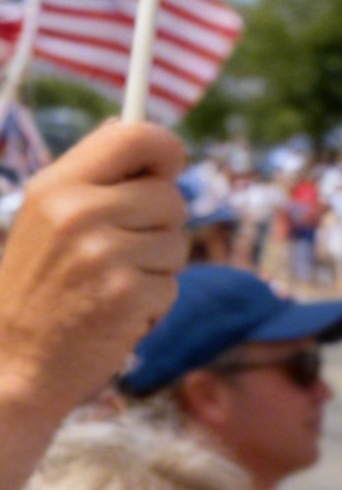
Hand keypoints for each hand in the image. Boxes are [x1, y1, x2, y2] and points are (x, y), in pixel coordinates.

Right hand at [0, 120, 185, 418]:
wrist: (14, 361)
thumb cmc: (41, 286)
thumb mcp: (47, 218)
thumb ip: (92, 177)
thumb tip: (133, 129)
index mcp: (57, 186)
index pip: (134, 136)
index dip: (165, 149)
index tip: (168, 168)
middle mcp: (78, 213)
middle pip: (171, 197)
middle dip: (160, 228)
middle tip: (120, 254)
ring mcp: (102, 254)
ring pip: (178, 244)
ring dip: (157, 269)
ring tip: (110, 285)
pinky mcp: (127, 294)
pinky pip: (173, 286)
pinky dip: (154, 305)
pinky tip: (116, 313)